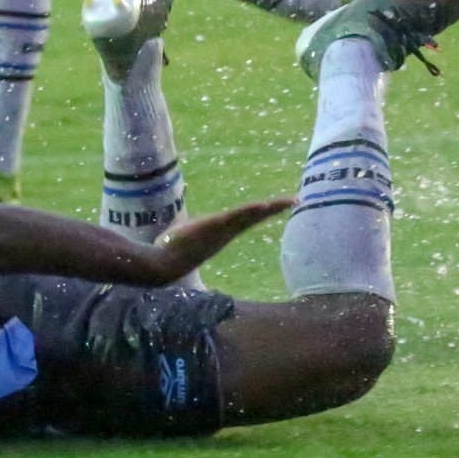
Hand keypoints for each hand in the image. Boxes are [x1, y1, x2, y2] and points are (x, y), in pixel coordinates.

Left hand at [149, 198, 294, 280]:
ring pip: (249, 216)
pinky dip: (250, 211)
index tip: (278, 203)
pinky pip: (236, 217)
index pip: (247, 217)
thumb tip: (185, 193)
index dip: (262, 210)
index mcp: (222, 230)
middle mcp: (226, 232)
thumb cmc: (170, 247)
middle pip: (254, 216)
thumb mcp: (184, 227)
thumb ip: (191, 217)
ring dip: (268, 208)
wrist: (162, 264)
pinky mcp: (214, 228)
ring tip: (287, 201)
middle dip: (275, 208)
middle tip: (295, 200)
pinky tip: (263, 205)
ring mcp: (222, 231)